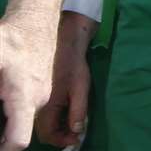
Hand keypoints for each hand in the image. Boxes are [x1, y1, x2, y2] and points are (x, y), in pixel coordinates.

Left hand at [0, 11, 56, 150]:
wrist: (37, 19)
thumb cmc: (12, 38)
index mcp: (25, 99)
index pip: (17, 141)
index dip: (4, 150)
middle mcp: (38, 102)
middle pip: (17, 135)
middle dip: (2, 139)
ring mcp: (41, 98)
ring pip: (20, 124)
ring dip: (5, 128)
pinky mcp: (40, 92)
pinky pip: (23, 113)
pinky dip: (9, 118)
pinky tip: (2, 101)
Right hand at [33, 15, 94, 148]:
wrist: (63, 43)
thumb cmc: (73, 64)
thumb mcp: (80, 88)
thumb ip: (79, 110)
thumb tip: (78, 130)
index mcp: (45, 106)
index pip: (48, 135)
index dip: (62, 140)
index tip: (76, 140)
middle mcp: (37, 107)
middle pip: (45, 132)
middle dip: (60, 136)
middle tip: (77, 134)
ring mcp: (37, 101)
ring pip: (44, 124)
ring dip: (58, 128)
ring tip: (75, 125)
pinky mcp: (39, 95)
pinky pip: (44, 113)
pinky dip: (56, 118)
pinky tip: (68, 113)